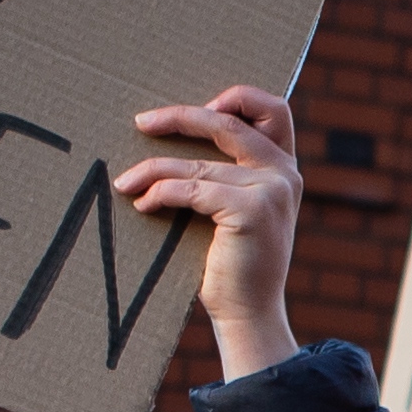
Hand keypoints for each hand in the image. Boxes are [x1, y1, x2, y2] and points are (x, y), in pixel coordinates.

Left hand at [120, 87, 301, 381]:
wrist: (248, 314)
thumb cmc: (232, 264)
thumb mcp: (237, 210)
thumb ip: (226, 174)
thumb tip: (173, 135)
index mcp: (285, 168)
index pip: (273, 110)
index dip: (236, 97)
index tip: (199, 106)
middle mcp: (285, 173)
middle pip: (228, 122)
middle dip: (179, 117)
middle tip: (140, 122)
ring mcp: (273, 189)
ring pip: (198, 164)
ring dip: (153, 169)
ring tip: (125, 182)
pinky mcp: (253, 209)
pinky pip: (192, 189)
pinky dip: (160, 193)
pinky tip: (142, 204)